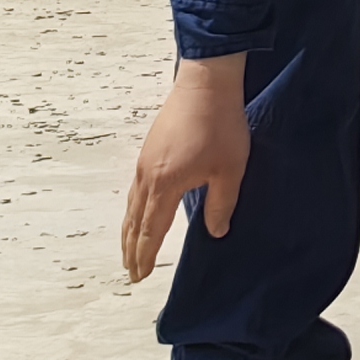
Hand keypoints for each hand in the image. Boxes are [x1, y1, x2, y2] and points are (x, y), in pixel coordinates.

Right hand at [120, 54, 251, 282]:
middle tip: (130, 271)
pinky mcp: (149, 150)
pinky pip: (135, 189)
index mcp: (165, 186)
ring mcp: (145, 161)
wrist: (206, 83)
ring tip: (130, 248)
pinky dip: (133, 210)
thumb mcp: (229, 170)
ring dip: (129, 230)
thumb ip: (221, 205)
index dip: (145, 256)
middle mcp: (147, 177)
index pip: (151, 231)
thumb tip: (216, 233)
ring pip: (131, 205)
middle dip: (131, 249)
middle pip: (134, 222)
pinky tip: (140, 211)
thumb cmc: (220, 125)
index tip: (139, 276)